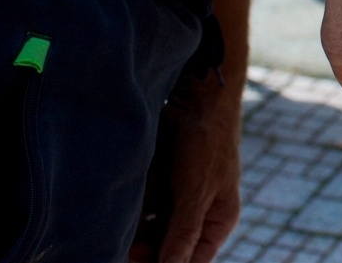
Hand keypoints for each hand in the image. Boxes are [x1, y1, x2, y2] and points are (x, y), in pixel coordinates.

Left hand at [129, 76, 241, 262]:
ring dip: (137, 225)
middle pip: (168, 246)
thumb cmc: (207, 141)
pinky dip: (135, 203)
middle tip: (123, 247)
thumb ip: (183, 231)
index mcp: (218, 220)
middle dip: (146, 246)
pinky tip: (130, 195)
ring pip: (151, 227)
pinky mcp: (162, 183)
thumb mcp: (197, 190)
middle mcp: (199, 213)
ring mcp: (179, 198)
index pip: (192, 260)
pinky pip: (143, 205)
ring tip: (130, 211)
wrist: (197, 96)